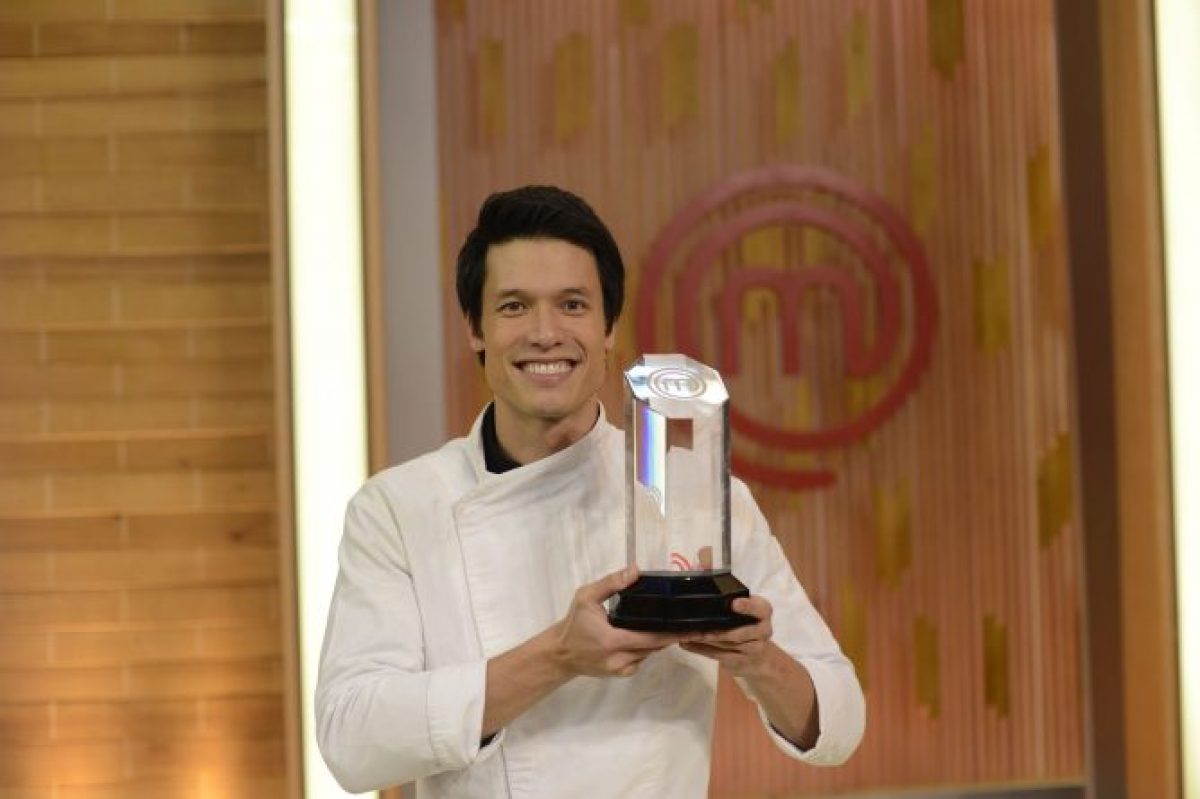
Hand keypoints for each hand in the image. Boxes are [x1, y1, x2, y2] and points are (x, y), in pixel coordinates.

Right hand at [553, 566, 685, 676]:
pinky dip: (646, 648)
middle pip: (655, 647)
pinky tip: (642, 636)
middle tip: (687, 622)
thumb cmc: (574, 624)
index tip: (692, 627)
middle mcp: (620, 659)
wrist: (560, 654)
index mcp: (612, 640)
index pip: (651, 638)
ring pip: (650, 653)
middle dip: (671, 635)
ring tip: (667, 624)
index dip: (673, 633)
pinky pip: (641, 659)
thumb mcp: (586, 597)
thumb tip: (635, 570)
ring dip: (658, 640)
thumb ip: (611, 583)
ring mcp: (621, 669)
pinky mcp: (621, 674)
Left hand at [680, 595, 773, 677]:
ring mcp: (753, 648)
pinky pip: (719, 655)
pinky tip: (687, 644)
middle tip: (702, 630)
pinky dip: (701, 649)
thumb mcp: (744, 606)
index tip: (734, 604)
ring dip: (706, 641)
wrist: (758, 655)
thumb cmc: (745, 621)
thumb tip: (703, 581)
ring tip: (688, 635)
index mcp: (763, 611)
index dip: (747, 606)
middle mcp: (763, 630)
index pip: (760, 608)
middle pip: (740, 633)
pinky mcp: (740, 660)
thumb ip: (729, 596)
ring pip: (727, 645)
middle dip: (719, 632)